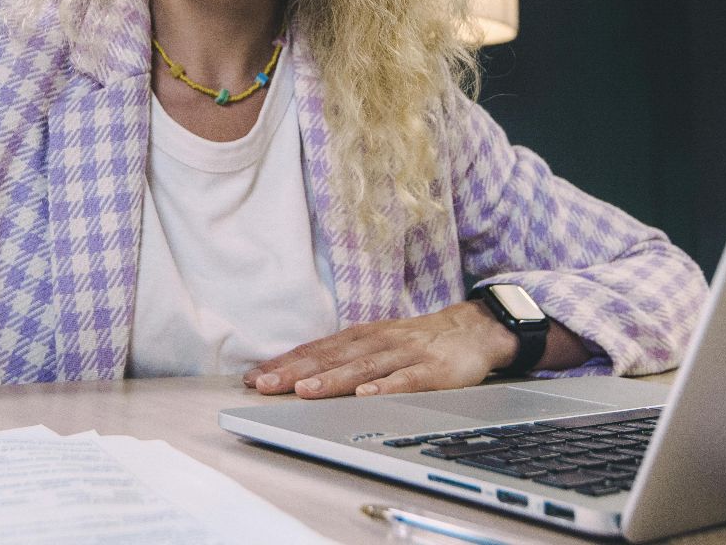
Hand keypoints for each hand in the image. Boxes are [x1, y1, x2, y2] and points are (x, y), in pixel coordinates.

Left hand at [243, 301, 521, 398]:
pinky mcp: (432, 369)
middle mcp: (377, 341)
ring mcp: (404, 354)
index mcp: (360, 337)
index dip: (284, 363)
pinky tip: (367, 395)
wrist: (472, 330)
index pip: (315, 349)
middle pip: (331, 357)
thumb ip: (344, 357)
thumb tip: (299, 374)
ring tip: (304, 392)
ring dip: (332, 379)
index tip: (253, 378)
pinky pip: (406, 379)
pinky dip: (386, 387)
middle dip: (295, 371)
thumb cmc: (416, 341)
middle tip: (264, 385)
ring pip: (362, 368)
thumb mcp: (377, 343)